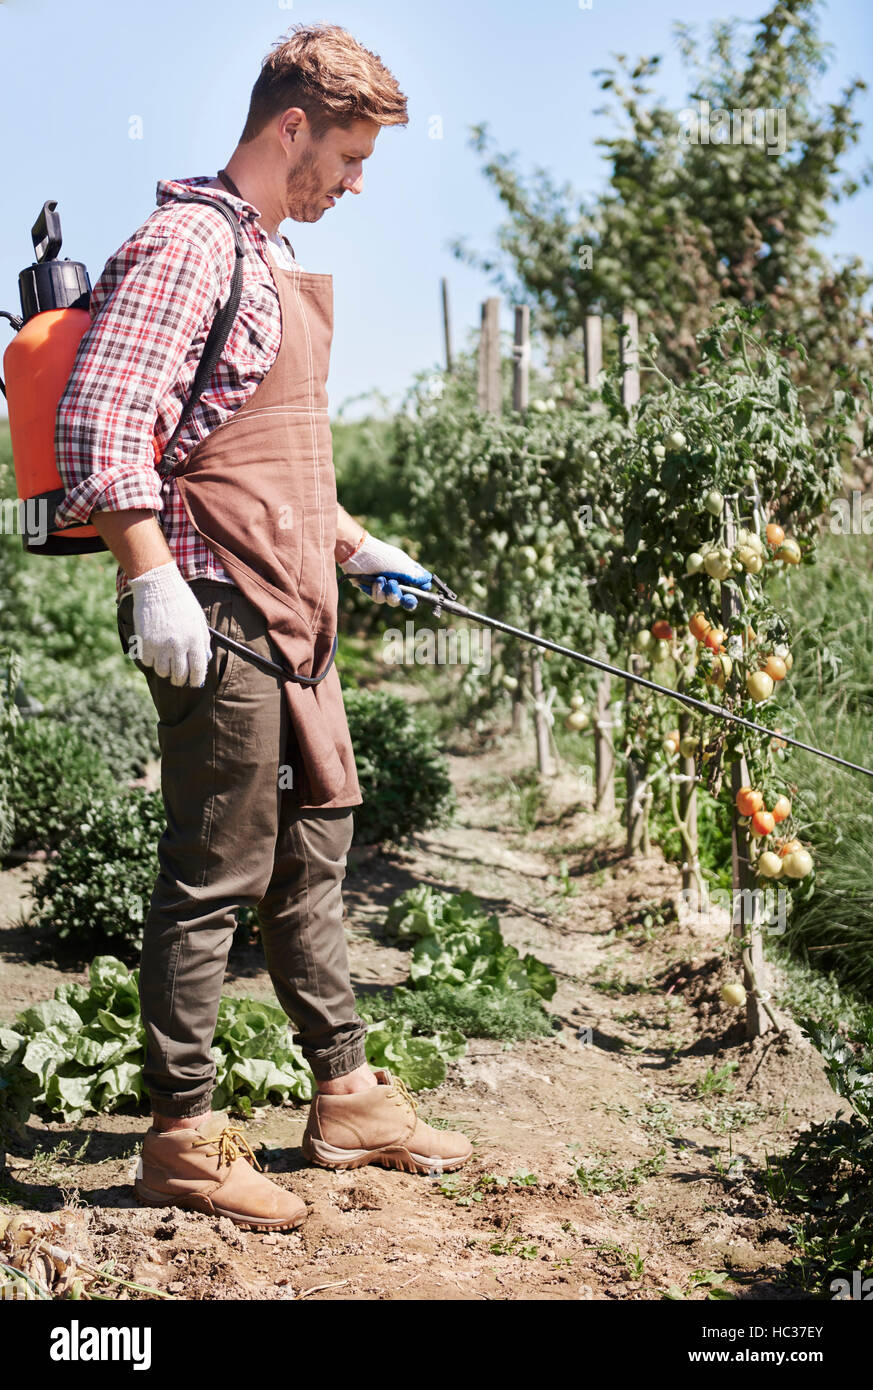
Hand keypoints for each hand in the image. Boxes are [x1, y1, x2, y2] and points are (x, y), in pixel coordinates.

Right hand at [128, 561, 211, 686]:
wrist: (159, 586)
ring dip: (165, 671)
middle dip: (180, 680)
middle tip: (178, 679)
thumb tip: (203, 660)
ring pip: (162, 672)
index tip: (194, 682)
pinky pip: (148, 662)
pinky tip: (154, 652)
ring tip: (166, 663)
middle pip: (179, 675)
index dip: (196, 679)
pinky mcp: (145, 642)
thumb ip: (203, 641)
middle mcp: (178, 645)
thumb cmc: (181, 602)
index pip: (198, 669)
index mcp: (194, 639)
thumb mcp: (198, 620)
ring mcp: (160, 645)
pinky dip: (151, 661)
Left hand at [339, 532, 431, 611]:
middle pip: (406, 598)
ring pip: (393, 601)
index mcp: (407, 572)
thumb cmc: (383, 556)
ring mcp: (385, 586)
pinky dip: (378, 591)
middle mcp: (397, 580)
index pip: (418, 585)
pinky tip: (376, 581)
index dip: (421, 591)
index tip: (424, 593)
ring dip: (391, 592)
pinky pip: (379, 598)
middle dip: (408, 600)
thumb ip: (416, 576)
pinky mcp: (373, 590)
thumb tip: (428, 581)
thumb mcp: (403, 565)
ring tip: (385, 581)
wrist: (359, 555)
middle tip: (409, 600)